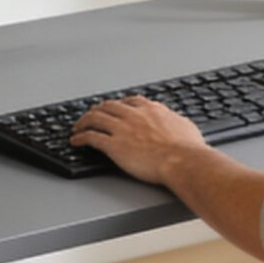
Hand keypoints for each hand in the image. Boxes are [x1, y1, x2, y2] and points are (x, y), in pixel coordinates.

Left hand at [70, 95, 208, 184]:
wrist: (182, 161)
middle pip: (108, 106)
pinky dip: (80, 137)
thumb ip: (176, 122)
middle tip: (92, 115)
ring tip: (78, 127)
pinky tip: (75, 141)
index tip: (114, 108)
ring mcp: (122, 129)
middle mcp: (134, 115)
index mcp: (151, 110)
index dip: (118, 105)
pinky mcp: (113, 145)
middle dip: (97, 110)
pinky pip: (90, 137)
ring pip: (95, 118)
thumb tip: (178, 122)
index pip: (129, 101)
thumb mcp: (186, 127)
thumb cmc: (188, 149)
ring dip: (84, 121)